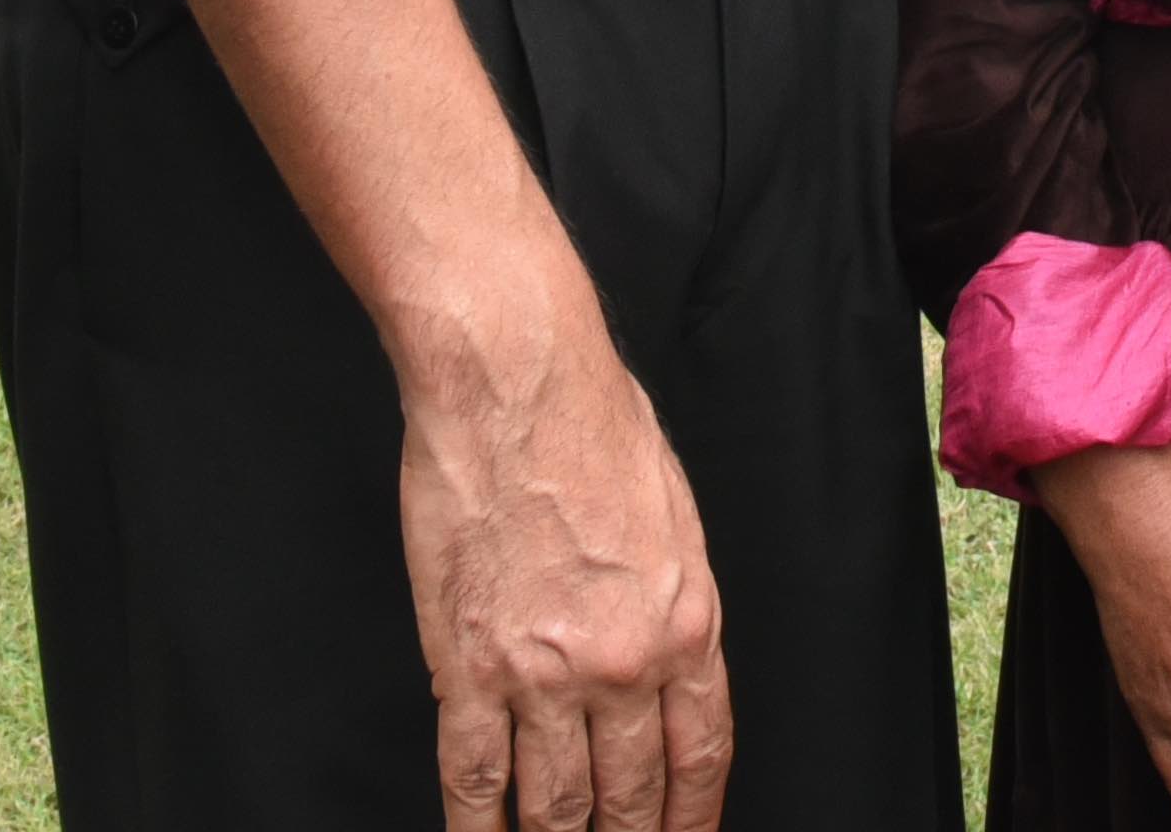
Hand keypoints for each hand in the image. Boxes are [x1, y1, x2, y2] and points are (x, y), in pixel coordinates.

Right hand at [400, 300, 730, 827]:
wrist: (518, 382)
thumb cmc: (593, 423)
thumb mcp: (675, 518)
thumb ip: (673, 601)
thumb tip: (664, 656)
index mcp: (687, 625)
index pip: (699, 757)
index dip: (688, 819)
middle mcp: (624, 664)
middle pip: (630, 795)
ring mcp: (545, 675)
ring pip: (556, 804)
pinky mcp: (470, 667)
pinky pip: (474, 776)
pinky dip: (477, 825)